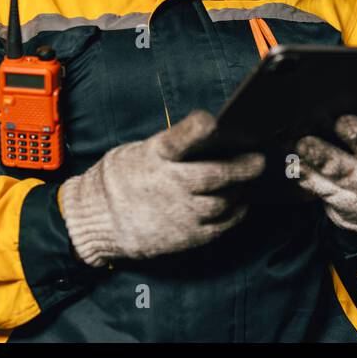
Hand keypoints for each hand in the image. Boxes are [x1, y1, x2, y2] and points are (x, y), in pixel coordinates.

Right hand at [59, 110, 264, 265]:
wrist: (97, 220)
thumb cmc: (122, 179)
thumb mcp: (140, 152)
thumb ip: (172, 148)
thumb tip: (212, 138)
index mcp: (155, 156)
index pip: (179, 139)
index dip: (197, 129)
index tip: (213, 121)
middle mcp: (169, 185)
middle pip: (215, 175)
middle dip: (243, 167)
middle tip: (259, 161)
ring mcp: (179, 213)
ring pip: (224, 201)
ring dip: (240, 190)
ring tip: (247, 182)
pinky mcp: (185, 236)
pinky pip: (221, 225)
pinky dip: (235, 213)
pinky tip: (240, 204)